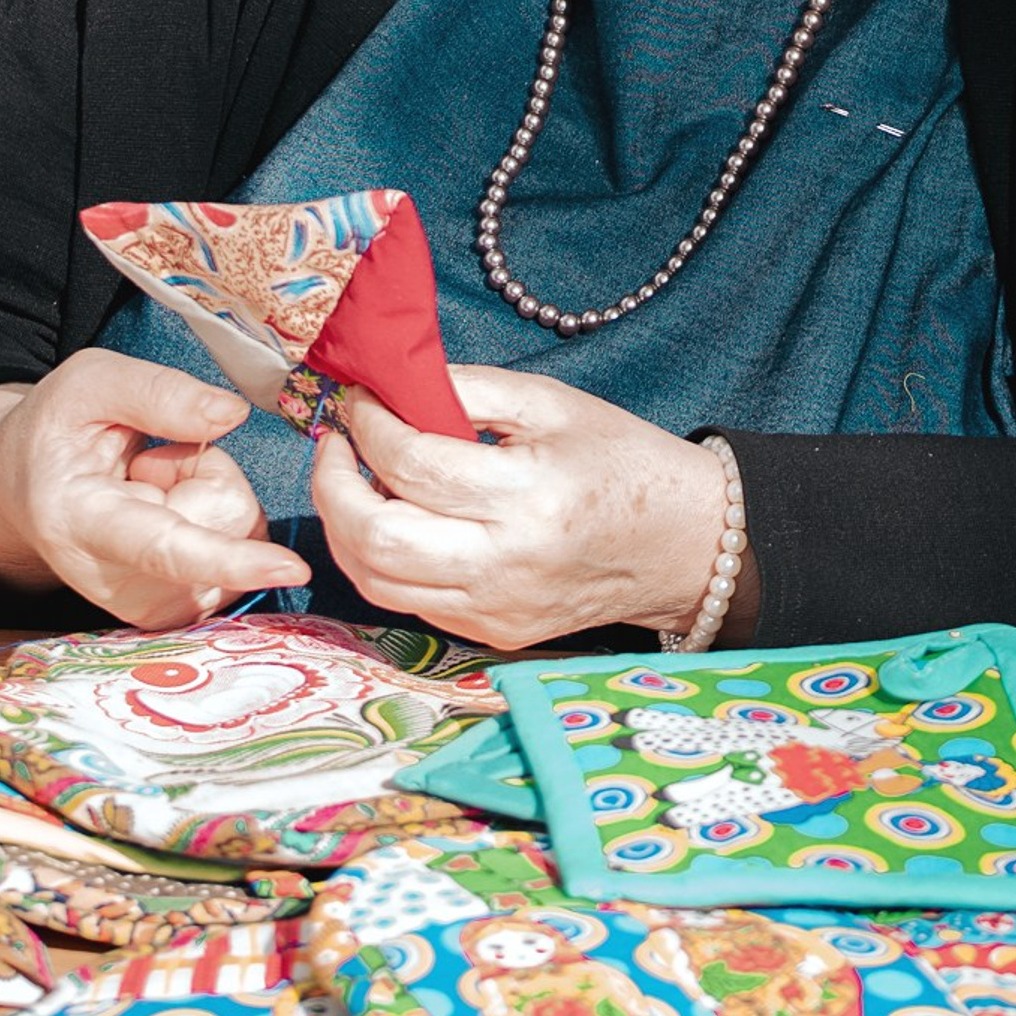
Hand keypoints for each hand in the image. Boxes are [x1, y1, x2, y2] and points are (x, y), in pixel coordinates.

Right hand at [0, 348, 309, 629]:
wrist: (20, 484)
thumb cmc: (57, 427)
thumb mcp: (90, 381)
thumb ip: (158, 392)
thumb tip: (230, 415)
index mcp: (80, 521)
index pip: (164, 549)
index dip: (229, 559)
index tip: (291, 566)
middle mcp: (109, 581)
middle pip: (223, 524)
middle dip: (210, 471)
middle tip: (153, 457)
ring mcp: (140, 604)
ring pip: (236, 538)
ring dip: (212, 497)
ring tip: (153, 483)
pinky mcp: (167, 610)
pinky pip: (237, 561)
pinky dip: (217, 524)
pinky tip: (168, 510)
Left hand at [310, 366, 743, 650]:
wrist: (682, 543)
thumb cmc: (619, 459)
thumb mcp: (551, 403)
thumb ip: (468, 388)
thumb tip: (391, 383)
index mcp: (528, 495)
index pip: (414, 464)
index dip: (367, 426)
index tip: (356, 399)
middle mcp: (506, 564)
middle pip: (378, 539)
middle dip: (332, 487)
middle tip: (334, 444)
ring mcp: (496, 609)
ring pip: (378, 581)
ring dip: (345, 528)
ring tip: (351, 480)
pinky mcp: (493, 632)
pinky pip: (409, 601)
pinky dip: (382, 559)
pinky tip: (393, 518)